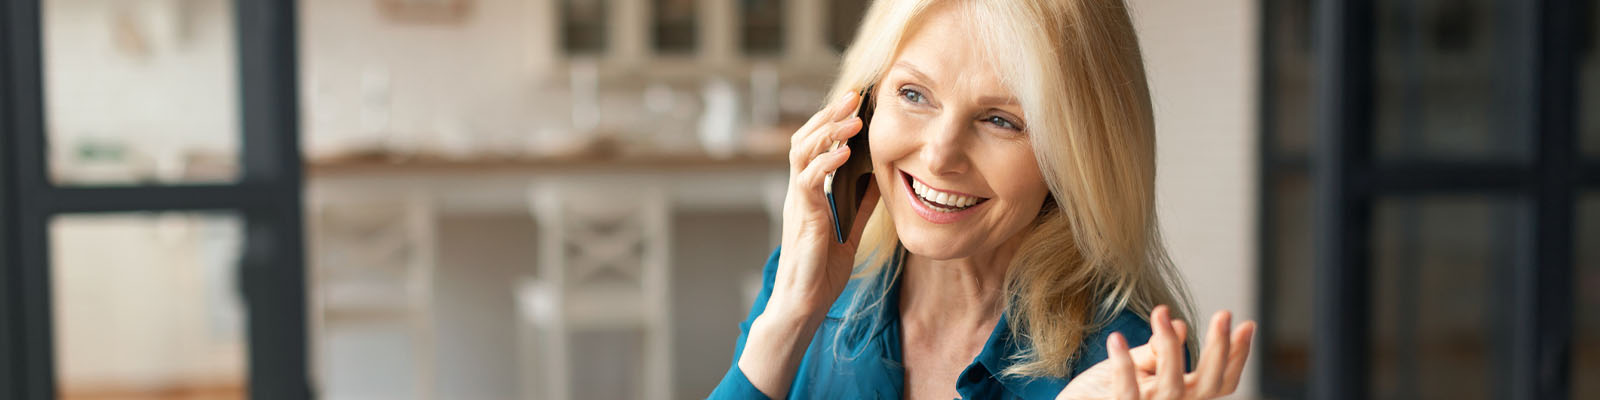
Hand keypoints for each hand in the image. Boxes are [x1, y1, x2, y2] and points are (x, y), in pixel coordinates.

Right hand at [768, 90, 879, 318]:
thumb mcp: (849, 231)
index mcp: (809, 193)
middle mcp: (799, 192)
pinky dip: (825, 163)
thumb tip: (876, 181)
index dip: (832, 122)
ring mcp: (798, 202)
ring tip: (851, 119)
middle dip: (828, 115)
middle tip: (852, 96)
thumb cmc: (821, 271)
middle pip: (805, 139)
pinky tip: (844, 152)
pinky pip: (808, 180)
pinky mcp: (802, 216)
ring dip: (828, 132)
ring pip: (802, 152)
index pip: (815, 146)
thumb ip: (859, 206)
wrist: (804, 302)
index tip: (855, 102)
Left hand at [1057, 306, 1255, 399]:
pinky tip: (1116, 339)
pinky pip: (1126, 391)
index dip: (1237, 356)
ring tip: (1161, 313)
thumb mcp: (1136, 366)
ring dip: (1170, 347)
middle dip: (1219, 349)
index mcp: (1182, 395)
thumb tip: (1182, 325)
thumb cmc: (1103, 391)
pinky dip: (1123, 363)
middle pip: (1208, 385)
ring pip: (1173, 385)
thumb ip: (1157, 351)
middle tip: (1224, 314)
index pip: (1220, 382)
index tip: (1246, 324)